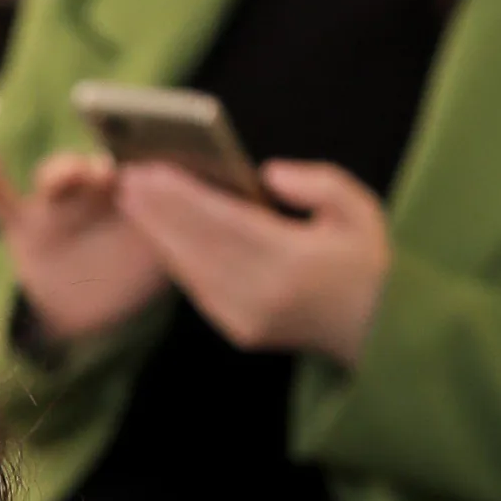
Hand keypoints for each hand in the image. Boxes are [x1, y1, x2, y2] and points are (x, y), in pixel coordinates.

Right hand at [0, 149, 166, 344]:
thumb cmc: (128, 279)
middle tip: (106, 175)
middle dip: (97, 168)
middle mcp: (91, 193)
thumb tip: (202, 213)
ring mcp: (56, 208)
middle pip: (91, 167)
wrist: (82, 313)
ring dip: (60, 172)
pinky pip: (2, 200)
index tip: (147, 162)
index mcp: (127, 195)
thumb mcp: (158, 259)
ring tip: (67, 177)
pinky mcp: (23, 226)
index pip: (132, 169)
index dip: (136, 161)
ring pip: (54, 178)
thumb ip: (173, 235)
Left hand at [117, 156, 393, 366]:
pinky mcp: (238, 330)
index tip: (152, 170)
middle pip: (198, 244)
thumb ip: (318, 183)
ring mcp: (248, 316)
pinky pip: (197, 288)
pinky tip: (156, 232)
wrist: (374, 330)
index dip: (184, 196)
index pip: (226, 221)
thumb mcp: (360, 211)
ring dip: (157, 233)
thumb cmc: (364, 260)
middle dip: (158, 210)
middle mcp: (265, 293)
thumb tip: (266, 173)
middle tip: (125, 177)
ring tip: (132, 200)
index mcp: (294, 260)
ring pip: (190, 268)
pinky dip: (174, 258)